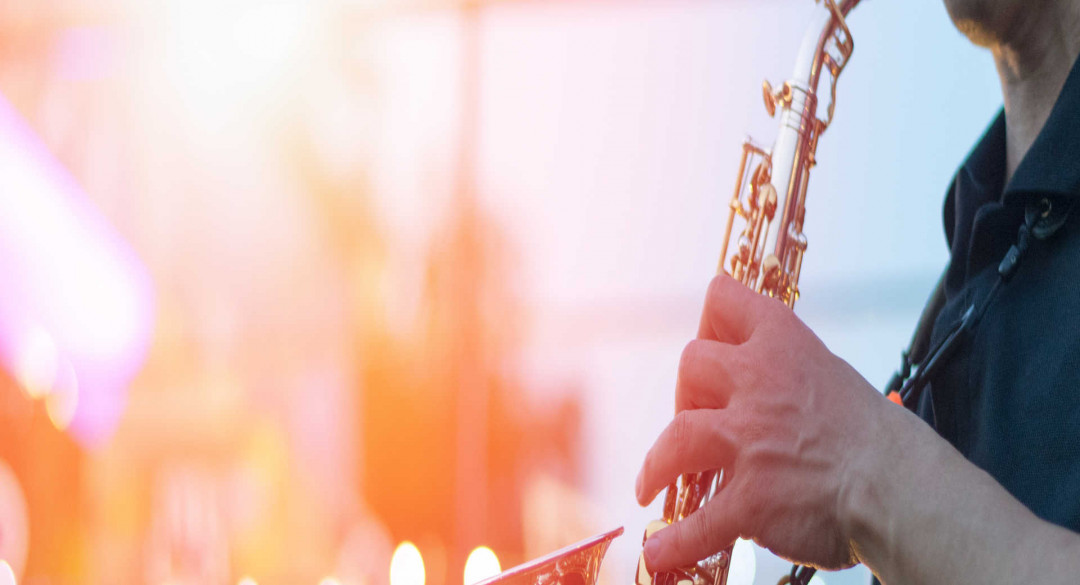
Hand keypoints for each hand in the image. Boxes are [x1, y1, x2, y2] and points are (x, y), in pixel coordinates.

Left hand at [635, 274, 889, 570]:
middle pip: (691, 364)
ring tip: (650, 486)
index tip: (710, 343)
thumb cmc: (876, 439)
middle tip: (695, 418)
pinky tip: (660, 551)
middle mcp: (759, 384)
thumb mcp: (832, 378)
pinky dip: (674, 542)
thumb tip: (764, 392)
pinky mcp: (751, 498)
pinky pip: (698, 523)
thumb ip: (788, 378)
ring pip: (675, 438)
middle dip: (685, 393)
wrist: (903, 489)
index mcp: (784, 346)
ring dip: (656, 466)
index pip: (724, 299)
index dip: (710, 321)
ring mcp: (750, 441)